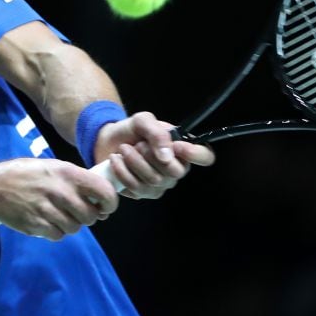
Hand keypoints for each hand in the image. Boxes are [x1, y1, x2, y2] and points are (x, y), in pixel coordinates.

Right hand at [0, 158, 119, 240]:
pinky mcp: (37, 225)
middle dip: (88, 216)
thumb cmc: (27, 174)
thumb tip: (100, 196)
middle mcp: (60, 192)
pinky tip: (47, 220)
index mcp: (68, 173)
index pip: (103, 192)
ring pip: (75, 228)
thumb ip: (76, 179)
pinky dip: (56, 231)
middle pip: (90, 216)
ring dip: (71, 224)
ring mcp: (48, 210)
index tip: (106, 207)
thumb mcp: (53, 167)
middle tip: (79, 211)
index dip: (110, 203)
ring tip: (59, 214)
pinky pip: (59, 235)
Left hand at [94, 111, 215, 198]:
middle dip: (151, 156)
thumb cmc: (132, 130)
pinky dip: (122, 172)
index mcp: (183, 149)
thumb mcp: (143, 121)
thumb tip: (168, 155)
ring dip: (133, 162)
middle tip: (137, 144)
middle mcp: (176, 169)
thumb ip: (157, 133)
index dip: (196, 154)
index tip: (177, 145)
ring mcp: (161, 184)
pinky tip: (116, 161)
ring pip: (153, 181)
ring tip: (123, 149)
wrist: (109, 141)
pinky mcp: (143, 193)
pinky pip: (136, 188)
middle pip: (175, 172)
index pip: (205, 157)